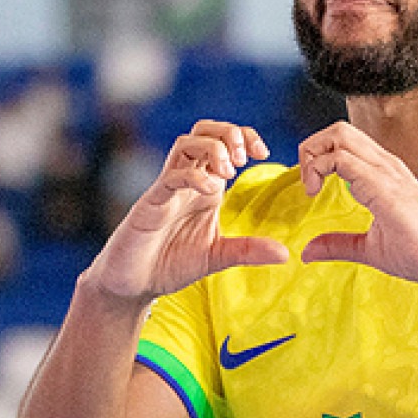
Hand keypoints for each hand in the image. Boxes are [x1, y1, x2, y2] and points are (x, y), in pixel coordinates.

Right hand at [83, 121, 288, 302]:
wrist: (132, 285)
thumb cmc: (169, 264)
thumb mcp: (217, 257)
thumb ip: (247, 251)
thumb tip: (285, 254)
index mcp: (204, 187)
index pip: (223, 143)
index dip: (244, 137)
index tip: (263, 152)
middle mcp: (185, 181)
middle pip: (203, 132)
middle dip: (228, 133)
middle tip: (244, 157)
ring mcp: (166, 190)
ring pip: (185, 144)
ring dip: (212, 149)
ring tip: (230, 170)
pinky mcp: (149, 205)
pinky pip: (169, 178)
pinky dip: (193, 177)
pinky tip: (211, 190)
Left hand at [297, 122, 417, 288]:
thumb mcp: (369, 248)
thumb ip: (338, 244)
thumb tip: (308, 251)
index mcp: (385, 173)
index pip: (345, 142)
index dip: (319, 157)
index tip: (311, 189)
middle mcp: (386, 165)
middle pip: (339, 130)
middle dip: (311, 148)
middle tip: (306, 182)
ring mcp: (386, 172)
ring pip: (339, 136)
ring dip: (313, 155)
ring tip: (310, 186)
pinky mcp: (383, 185)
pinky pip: (342, 159)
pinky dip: (319, 169)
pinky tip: (315, 192)